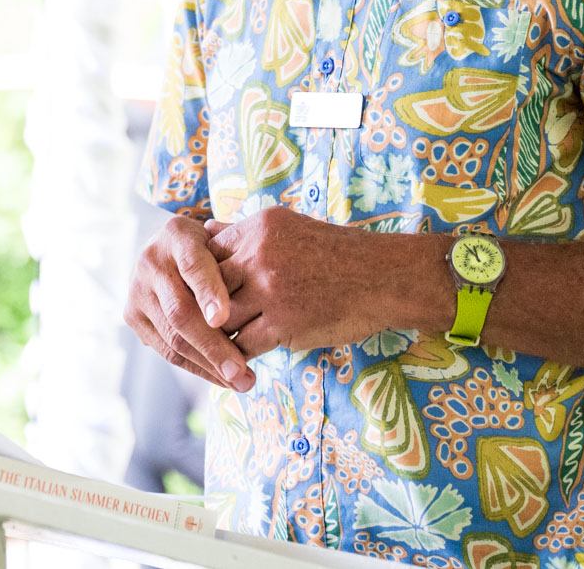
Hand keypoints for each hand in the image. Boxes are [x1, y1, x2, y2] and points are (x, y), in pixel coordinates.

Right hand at [124, 215, 256, 392]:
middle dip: (213, 346)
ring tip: (241, 381)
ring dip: (209, 365)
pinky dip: (197, 368)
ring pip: (173, 338)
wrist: (165, 248)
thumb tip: (260, 283)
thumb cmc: (208, 247)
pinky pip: (167, 351)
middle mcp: (150, 262)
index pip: (193, 265)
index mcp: (176, 236)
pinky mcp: (132, 316)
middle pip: (180, 312)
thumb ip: (237, 257)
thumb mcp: (223, 241)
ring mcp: (136, 290)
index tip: (223, 319)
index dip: (207, 291)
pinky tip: (223, 378)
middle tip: (243, 371)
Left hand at [203, 207, 395, 357]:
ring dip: (221, 333)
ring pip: (222, 318)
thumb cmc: (334, 253)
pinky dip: (241, 353)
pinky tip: (244, 356)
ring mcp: (270, 290)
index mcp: (257, 229)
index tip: (203, 292)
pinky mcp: (284, 324)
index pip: (207, 255)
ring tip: (219, 343)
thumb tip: (206, 229)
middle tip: (201, 324)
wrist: (382, 278)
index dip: (202, 277)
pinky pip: (245, 344)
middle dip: (205, 307)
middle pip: (208, 287)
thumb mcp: (286, 226)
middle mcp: (258, 256)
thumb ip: (244, 232)